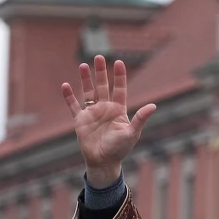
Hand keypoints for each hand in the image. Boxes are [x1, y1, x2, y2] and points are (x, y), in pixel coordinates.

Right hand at [60, 55, 156, 187]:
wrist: (104, 162)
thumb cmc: (120, 149)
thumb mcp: (132, 133)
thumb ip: (140, 119)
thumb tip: (153, 106)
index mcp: (118, 110)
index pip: (119, 89)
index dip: (119, 76)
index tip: (119, 62)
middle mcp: (105, 108)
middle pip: (103, 86)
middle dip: (101, 72)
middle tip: (99, 56)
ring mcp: (92, 113)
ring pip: (88, 92)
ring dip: (85, 80)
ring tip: (83, 65)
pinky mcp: (80, 121)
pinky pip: (73, 106)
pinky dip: (69, 97)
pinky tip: (65, 85)